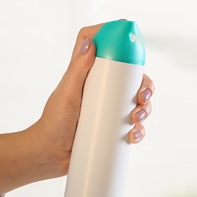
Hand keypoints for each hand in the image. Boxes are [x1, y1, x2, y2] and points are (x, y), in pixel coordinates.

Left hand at [0, 24, 153, 194]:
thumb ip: (77, 68)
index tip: (130, 42)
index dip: (118, 40)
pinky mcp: (114, 128)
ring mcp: (110, 109)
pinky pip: (135, 126)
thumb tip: (90, 43)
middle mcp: (102, 89)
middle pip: (133, 78)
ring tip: (136, 120)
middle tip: (143, 97)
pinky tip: (133, 136)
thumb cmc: (53, 123)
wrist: (50, 156)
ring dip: (145, 109)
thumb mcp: (67, 93)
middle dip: (145, 86)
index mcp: (90, 75)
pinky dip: (139, 130)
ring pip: (139, 102)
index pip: (105, 50)